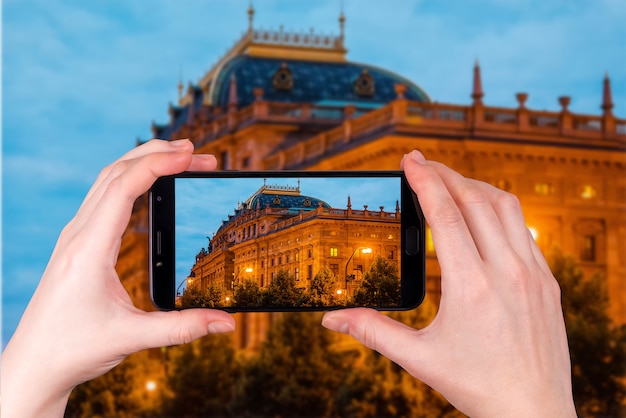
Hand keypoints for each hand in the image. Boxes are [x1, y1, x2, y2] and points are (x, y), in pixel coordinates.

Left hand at [1, 140, 235, 417]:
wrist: (34, 363)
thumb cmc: (73, 348)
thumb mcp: (132, 338)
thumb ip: (183, 328)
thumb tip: (226, 322)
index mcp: (89, 248)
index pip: (124, 187)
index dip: (159, 164)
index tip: (191, 154)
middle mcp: (79, 233)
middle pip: (116, 172)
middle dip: (157, 154)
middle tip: (197, 153)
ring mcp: (76, 235)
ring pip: (108, 179)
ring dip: (143, 162)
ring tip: (180, 160)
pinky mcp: (79, 242)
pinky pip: (105, 196)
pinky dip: (131, 179)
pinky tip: (150, 185)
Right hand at [322, 150, 575, 416]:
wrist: (534, 413)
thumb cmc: (477, 387)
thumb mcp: (419, 360)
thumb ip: (373, 332)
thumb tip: (331, 320)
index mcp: (472, 287)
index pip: (445, 215)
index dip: (424, 181)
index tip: (409, 159)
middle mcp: (507, 272)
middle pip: (475, 200)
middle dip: (445, 174)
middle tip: (422, 163)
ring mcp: (534, 274)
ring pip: (506, 207)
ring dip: (474, 186)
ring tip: (450, 181)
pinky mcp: (547, 281)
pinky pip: (524, 228)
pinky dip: (499, 209)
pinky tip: (482, 214)